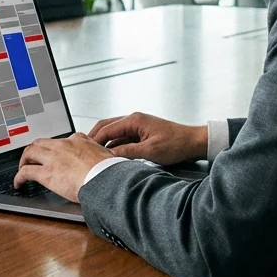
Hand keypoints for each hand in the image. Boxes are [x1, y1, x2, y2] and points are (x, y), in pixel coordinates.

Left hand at [13, 134, 113, 202]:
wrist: (106, 180)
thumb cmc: (110, 171)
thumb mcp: (108, 156)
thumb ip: (103, 156)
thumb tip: (108, 162)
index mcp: (79, 140)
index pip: (62, 140)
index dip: (56, 148)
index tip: (55, 154)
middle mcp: (63, 145)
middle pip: (41, 143)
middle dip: (34, 151)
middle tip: (32, 159)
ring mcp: (53, 158)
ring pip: (30, 152)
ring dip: (24, 161)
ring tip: (22, 169)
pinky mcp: (46, 173)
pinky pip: (25, 172)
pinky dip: (19, 177)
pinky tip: (18, 183)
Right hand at [89, 112, 207, 165]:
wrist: (193, 143)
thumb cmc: (176, 144)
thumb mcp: (150, 151)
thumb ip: (128, 153)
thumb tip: (110, 156)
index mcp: (134, 120)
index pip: (106, 129)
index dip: (93, 140)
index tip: (84, 150)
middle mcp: (134, 120)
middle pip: (107, 127)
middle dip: (94, 138)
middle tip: (83, 150)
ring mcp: (137, 127)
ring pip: (114, 133)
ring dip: (104, 143)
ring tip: (94, 155)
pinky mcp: (141, 134)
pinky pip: (122, 139)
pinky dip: (115, 146)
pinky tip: (111, 156)